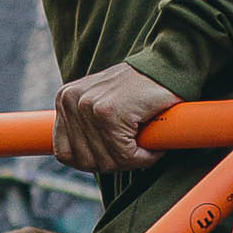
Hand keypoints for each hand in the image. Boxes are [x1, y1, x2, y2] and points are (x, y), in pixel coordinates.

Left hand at [53, 63, 179, 172]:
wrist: (169, 68)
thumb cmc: (140, 91)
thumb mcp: (102, 105)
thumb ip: (85, 128)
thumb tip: (80, 162)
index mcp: (65, 99)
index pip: (64, 153)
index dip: (92, 162)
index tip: (114, 155)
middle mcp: (70, 100)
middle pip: (85, 160)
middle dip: (114, 163)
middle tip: (135, 151)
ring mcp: (87, 106)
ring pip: (106, 160)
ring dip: (131, 160)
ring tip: (145, 144)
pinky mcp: (108, 113)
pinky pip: (124, 155)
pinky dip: (142, 158)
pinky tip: (151, 145)